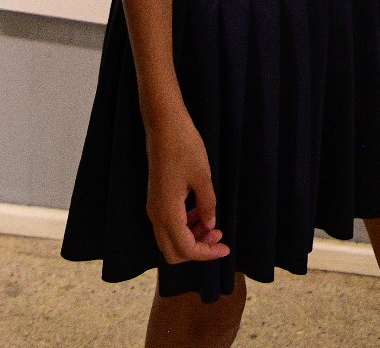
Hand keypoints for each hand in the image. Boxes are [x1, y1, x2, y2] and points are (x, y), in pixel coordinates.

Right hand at [145, 112, 228, 264]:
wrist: (164, 125)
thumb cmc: (184, 147)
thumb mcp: (203, 177)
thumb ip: (208, 205)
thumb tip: (211, 226)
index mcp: (167, 212)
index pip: (185, 248)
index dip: (206, 254)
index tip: (225, 248)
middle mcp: (156, 214)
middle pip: (173, 252)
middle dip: (197, 250)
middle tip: (218, 236)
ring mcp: (154, 207)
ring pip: (170, 239)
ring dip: (191, 238)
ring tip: (213, 225)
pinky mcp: (157, 198)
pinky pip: (169, 224)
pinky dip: (185, 226)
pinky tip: (201, 212)